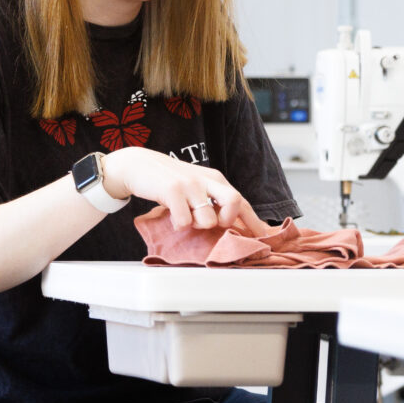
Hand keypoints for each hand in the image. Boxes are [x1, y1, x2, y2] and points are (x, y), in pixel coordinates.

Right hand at [99, 147, 269, 233]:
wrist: (139, 165)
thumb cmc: (170, 180)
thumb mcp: (196, 186)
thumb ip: (212, 200)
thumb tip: (229, 223)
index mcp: (216, 179)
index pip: (241, 201)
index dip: (254, 221)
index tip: (264, 237)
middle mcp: (207, 180)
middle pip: (234, 201)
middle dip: (229, 221)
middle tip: (215, 225)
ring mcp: (190, 184)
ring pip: (208, 219)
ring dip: (198, 226)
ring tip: (185, 218)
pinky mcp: (172, 190)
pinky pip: (185, 221)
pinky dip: (179, 225)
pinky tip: (172, 217)